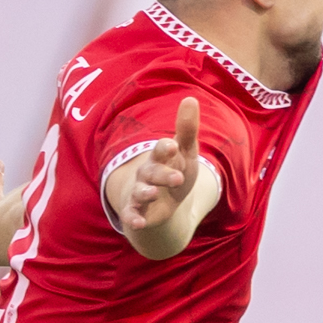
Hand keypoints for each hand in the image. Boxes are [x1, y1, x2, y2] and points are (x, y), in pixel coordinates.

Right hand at [121, 97, 199, 233]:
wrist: (163, 202)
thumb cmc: (175, 171)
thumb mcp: (185, 152)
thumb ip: (187, 130)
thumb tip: (191, 98)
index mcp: (160, 158)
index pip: (160, 150)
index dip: (165, 148)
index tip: (172, 146)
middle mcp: (147, 174)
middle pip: (151, 172)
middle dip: (162, 174)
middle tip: (177, 178)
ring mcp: (140, 193)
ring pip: (140, 191)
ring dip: (146, 192)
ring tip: (154, 194)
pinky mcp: (137, 212)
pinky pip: (131, 214)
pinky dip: (133, 219)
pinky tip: (139, 223)